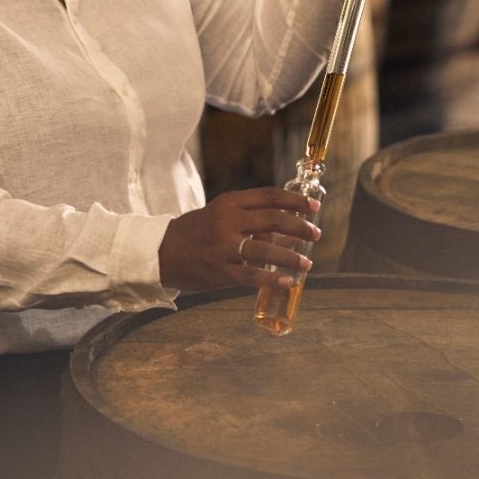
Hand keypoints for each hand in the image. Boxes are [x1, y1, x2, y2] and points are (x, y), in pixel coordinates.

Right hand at [158, 187, 321, 291]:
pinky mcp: (219, 271)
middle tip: (316, 235)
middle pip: (273, 220)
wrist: (161, 251)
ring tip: (307, 264)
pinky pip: (251, 275)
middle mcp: (228, 221)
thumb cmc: (197, 231)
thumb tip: (285, 226)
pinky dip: (271, 279)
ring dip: (291, 257)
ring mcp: (223, 246)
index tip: (314, 207)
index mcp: (230, 202)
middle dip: (300, 228)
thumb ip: (249, 216)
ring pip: (266, 249)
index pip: (269, 196)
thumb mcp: (220, 213)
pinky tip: (287, 282)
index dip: (295, 201)